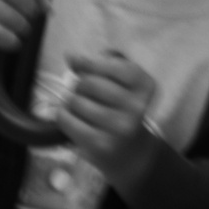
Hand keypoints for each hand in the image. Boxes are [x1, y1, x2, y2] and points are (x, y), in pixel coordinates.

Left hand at [59, 51, 157, 198]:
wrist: (129, 152)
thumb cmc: (121, 108)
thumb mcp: (122, 81)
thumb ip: (100, 64)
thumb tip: (71, 56)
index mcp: (145, 86)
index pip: (113, 65)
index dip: (89, 62)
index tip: (77, 62)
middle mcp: (136, 107)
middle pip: (90, 82)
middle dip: (80, 84)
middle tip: (83, 91)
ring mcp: (119, 128)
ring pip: (77, 101)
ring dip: (71, 100)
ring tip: (79, 106)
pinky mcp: (101, 145)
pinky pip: (68, 120)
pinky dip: (63, 115)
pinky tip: (70, 117)